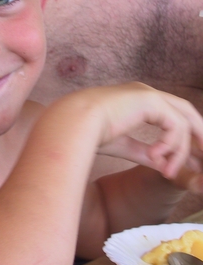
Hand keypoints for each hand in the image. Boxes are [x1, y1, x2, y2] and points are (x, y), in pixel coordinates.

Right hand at [69, 82, 202, 179]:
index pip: (170, 114)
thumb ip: (143, 151)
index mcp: (135, 100)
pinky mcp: (150, 100)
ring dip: (180, 150)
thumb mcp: (121, 144)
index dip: (181, 136)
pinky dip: (171, 145)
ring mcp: (148, 94)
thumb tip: (161, 163)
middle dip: (197, 135)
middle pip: (185, 111)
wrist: (74, 122)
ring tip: (168, 171)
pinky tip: (156, 158)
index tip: (186, 159)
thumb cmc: (87, 133)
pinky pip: (175, 124)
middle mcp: (144, 93)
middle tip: (201, 160)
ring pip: (182, 121)